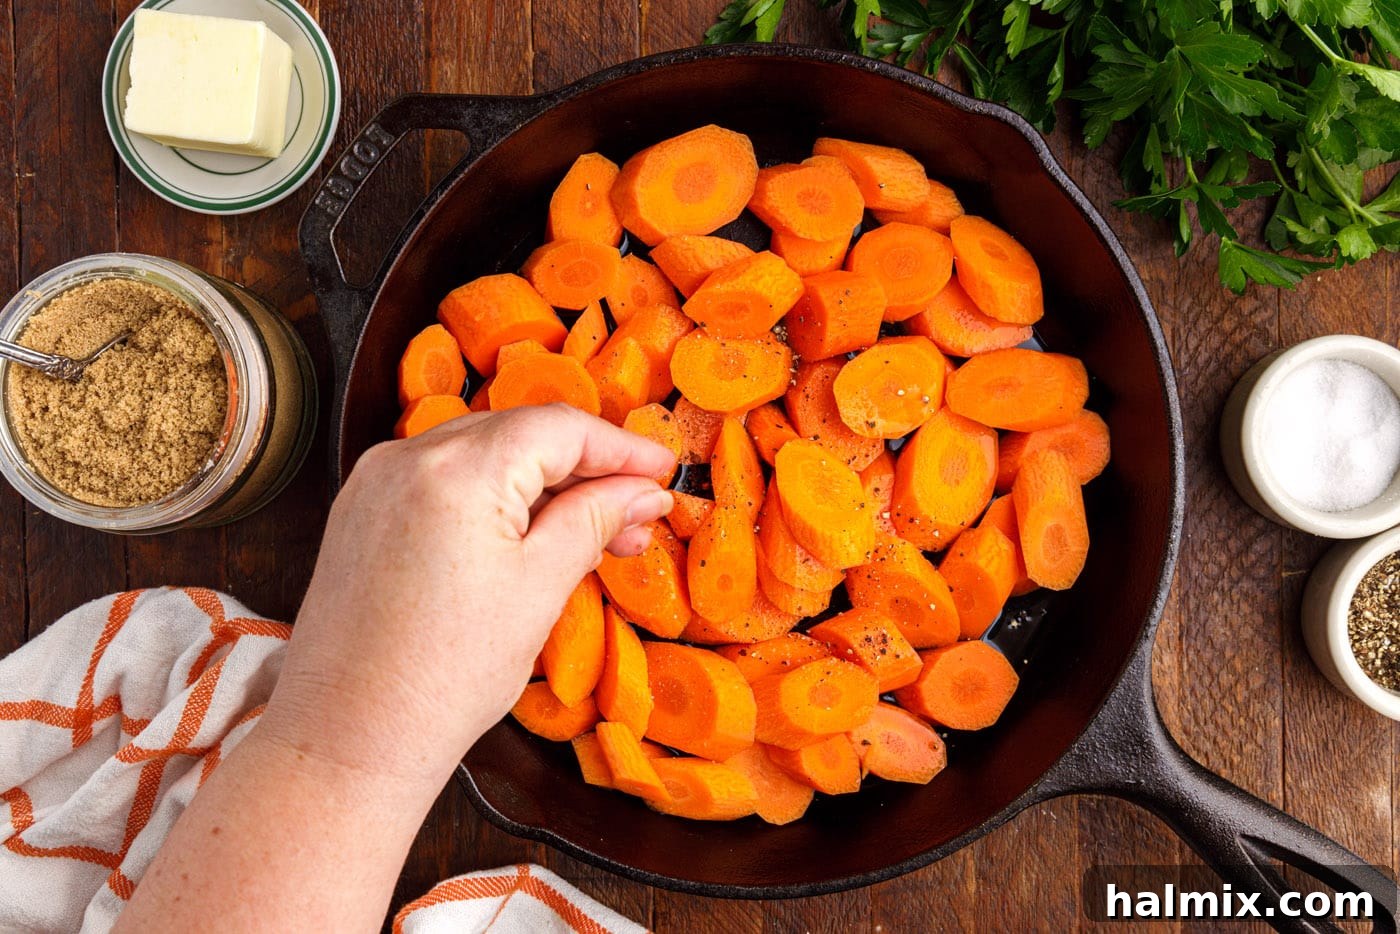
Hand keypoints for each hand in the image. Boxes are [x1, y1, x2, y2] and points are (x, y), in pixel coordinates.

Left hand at [257, 403, 675, 786]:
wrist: (347, 738)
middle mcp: (406, 458)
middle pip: (520, 434)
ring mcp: (377, 481)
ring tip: (594, 536)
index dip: (621, 446)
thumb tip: (642, 491)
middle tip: (637, 516)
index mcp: (455, 471)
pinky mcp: (363, 511)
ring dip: (543, 485)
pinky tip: (531, 537)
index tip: (662, 468)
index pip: (558, 428)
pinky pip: (445, 480)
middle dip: (585, 469)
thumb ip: (594, 521)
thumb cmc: (442, 677)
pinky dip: (494, 498)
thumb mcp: (539, 590)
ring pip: (483, 455)